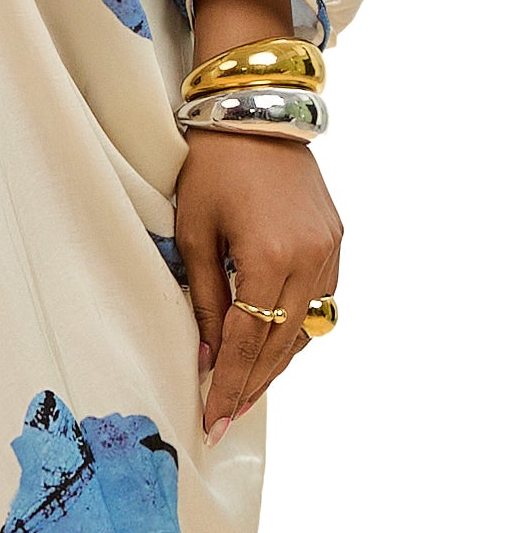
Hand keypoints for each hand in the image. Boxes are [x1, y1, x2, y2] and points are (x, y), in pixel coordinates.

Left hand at [175, 131, 340, 432]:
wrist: (255, 111)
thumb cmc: (213, 166)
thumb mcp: (195, 234)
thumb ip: (204, 300)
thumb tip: (208, 360)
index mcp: (270, 256)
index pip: (249, 342)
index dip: (230, 386)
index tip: (212, 421)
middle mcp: (310, 258)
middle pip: (282, 344)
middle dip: (253, 385)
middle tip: (226, 417)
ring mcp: (330, 249)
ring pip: (306, 327)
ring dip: (277, 361)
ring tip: (247, 391)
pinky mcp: (336, 238)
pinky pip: (320, 299)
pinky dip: (296, 326)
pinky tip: (273, 343)